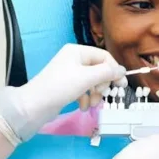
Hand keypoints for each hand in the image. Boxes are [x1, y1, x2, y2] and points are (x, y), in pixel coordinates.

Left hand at [11, 44, 126, 134]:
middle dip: (102, 85)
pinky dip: (86, 99)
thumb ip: (107, 73)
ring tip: (91, 104)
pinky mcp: (66, 86)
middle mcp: (74, 59)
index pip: (104, 57)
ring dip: (95, 94)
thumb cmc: (61, 87)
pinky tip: (83, 107)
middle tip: (101, 94)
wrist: (35, 105)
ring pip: (92, 82)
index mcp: (78, 51)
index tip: (122, 85)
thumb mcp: (87, 78)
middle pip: (99, 70)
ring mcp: (70, 73)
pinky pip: (83, 90)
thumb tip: (122, 70)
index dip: (114, 70)